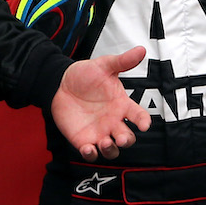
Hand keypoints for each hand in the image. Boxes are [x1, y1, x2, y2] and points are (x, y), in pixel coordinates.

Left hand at [52, 45, 151, 160]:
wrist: (60, 83)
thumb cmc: (86, 75)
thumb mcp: (104, 66)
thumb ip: (122, 61)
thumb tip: (141, 50)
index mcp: (121, 104)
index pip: (138, 115)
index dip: (143, 121)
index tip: (145, 125)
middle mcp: (113, 121)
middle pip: (127, 138)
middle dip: (126, 140)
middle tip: (121, 137)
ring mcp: (99, 132)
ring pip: (112, 149)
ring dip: (111, 150)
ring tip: (105, 143)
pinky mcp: (83, 140)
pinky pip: (90, 153)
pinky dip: (91, 154)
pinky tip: (88, 148)